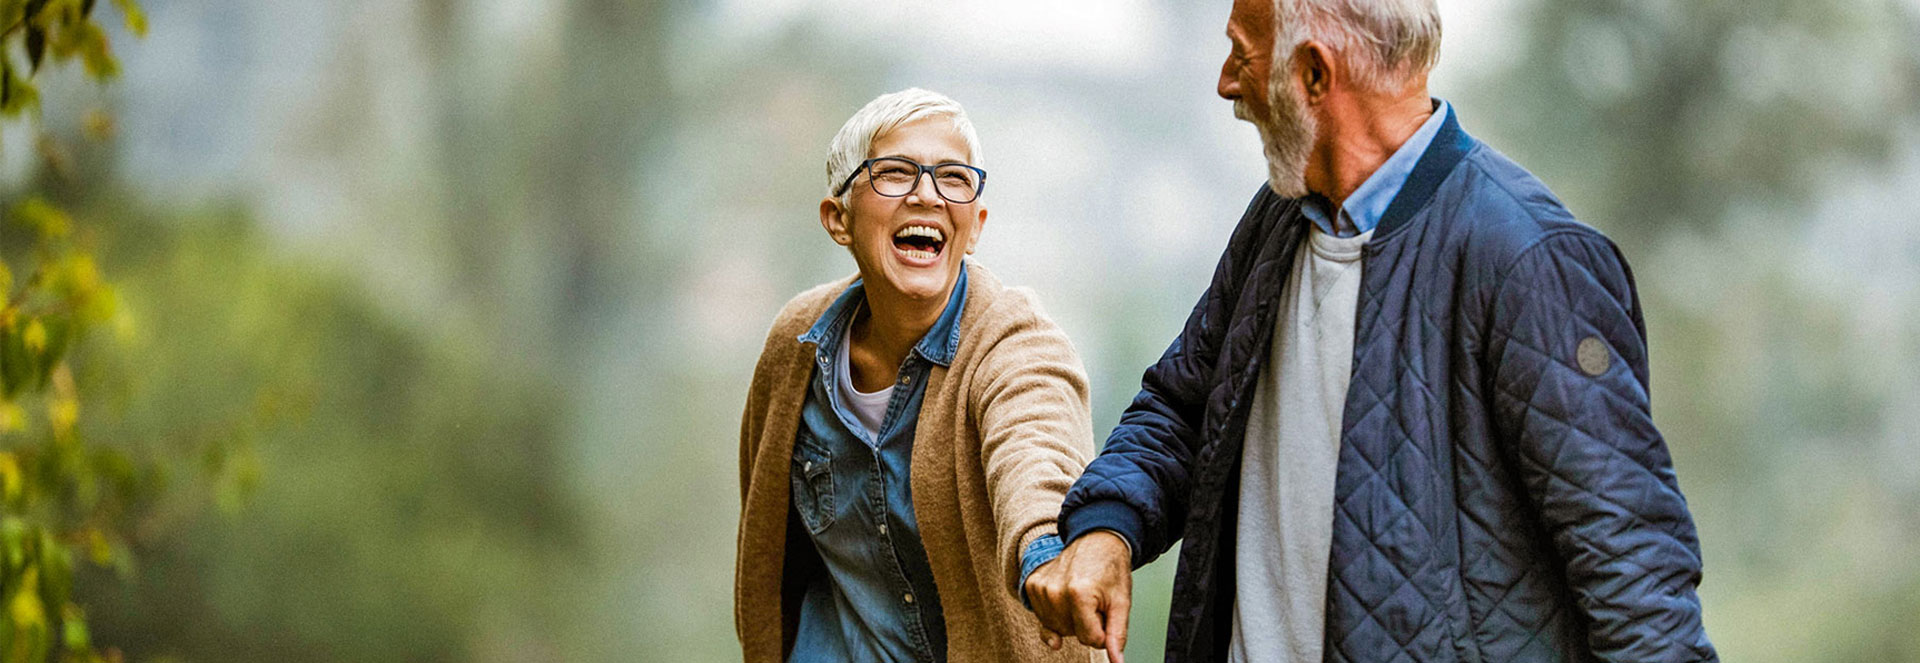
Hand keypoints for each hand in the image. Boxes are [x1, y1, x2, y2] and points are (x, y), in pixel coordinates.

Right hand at [1023, 530, 1132, 662]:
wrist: (1095, 539)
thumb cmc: (1110, 569)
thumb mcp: (1121, 602)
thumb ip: (1116, 635)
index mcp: (1079, 594)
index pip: (1091, 639)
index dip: (1102, 629)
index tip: (1106, 608)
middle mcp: (1054, 591)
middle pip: (1073, 634)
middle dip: (1086, 623)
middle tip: (1095, 599)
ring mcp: (1040, 588)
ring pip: (1057, 629)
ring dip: (1071, 620)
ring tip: (1080, 595)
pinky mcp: (1031, 586)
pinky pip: (1044, 619)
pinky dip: (1057, 614)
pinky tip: (1065, 597)